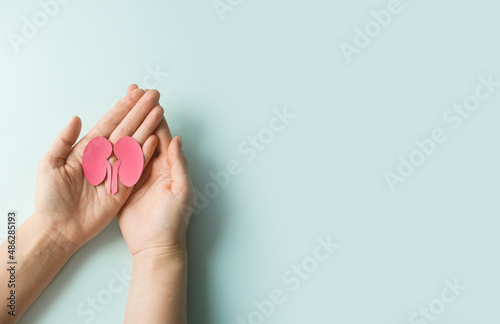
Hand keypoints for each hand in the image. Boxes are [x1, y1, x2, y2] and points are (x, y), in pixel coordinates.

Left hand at [33, 86, 163, 249]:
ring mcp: (116, 171)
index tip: (134, 93)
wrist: (59, 228)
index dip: (122, 108)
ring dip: (147, 127)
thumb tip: (76, 118)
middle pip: (126, 129)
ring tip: (158, 111)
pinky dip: (146, 153)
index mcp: (88, 149)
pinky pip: (137, 167)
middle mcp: (105, 157)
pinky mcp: (124, 187)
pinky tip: (155, 139)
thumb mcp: (50, 164)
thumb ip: (63, 140)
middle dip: (139, 111)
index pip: (109, 123)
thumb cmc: (51, 198)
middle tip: (153, 95)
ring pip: (134, 144)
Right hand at [117, 85, 194, 257]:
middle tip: (130, 91)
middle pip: (145, 133)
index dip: (154, 114)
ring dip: (125, 124)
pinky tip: (106, 133)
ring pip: (131, 144)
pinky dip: (114, 146)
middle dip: (138, 112)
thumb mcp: (182, 192)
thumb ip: (179, 166)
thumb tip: (176, 139)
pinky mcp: (124, 186)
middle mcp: (154, 167)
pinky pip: (119, 162)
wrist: (155, 247)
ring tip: (118, 105)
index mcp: (169, 166)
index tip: (147, 95)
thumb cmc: (172, 222)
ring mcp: (138, 175)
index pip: (162, 134)